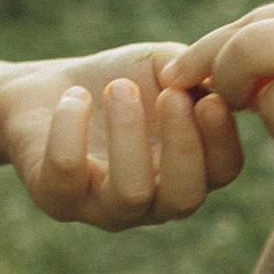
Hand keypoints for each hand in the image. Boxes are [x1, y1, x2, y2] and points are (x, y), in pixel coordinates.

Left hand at [0, 43, 243, 229]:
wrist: (48, 89)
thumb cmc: (117, 80)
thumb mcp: (164, 67)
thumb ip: (197, 69)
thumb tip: (225, 76)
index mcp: (187, 169)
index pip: (222, 171)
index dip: (222, 138)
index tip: (208, 97)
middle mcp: (152, 201)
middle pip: (184, 197)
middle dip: (183, 143)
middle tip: (171, 95)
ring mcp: (103, 206)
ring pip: (130, 193)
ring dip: (129, 133)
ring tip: (118, 88)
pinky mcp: (56, 196)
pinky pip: (67, 173)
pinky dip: (71, 126)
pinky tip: (74, 96)